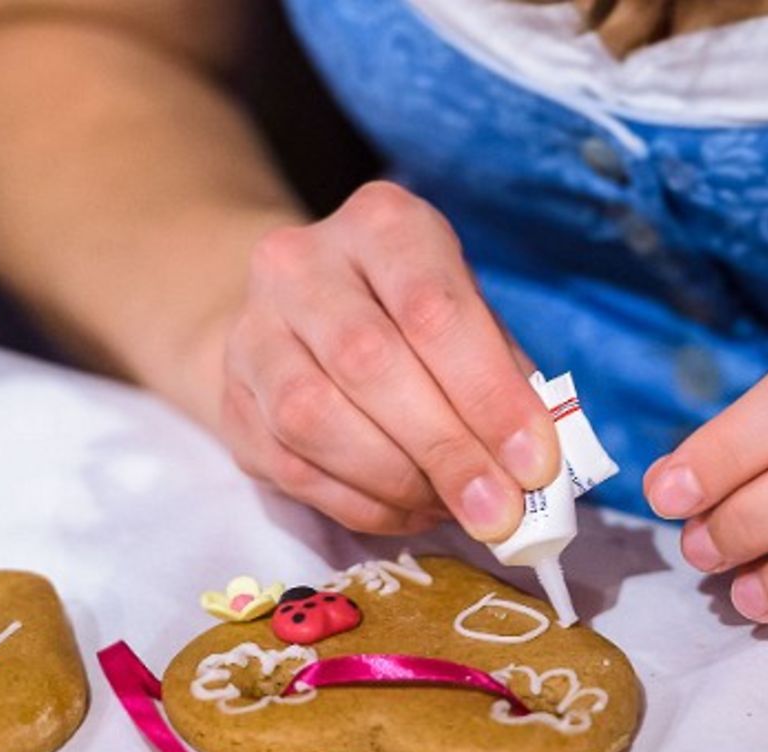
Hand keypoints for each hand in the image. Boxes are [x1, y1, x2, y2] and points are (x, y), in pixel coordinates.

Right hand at [216, 181, 559, 538]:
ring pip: (315, 418)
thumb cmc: (410, 318)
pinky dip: (361, 503)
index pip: (433, 308)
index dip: (488, 394)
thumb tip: (535, 465)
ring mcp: (252, 332)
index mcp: (381, 225)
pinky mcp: (232, 401)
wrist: (301, 315)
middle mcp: (301, 265)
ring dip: (397, 481)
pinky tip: (408, 511)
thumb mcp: (469, 316)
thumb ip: (502, 378)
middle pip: (369, 362)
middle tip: (498, 510)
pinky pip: (292, 466)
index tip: (533, 463)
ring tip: (453, 508)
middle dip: (445, 448)